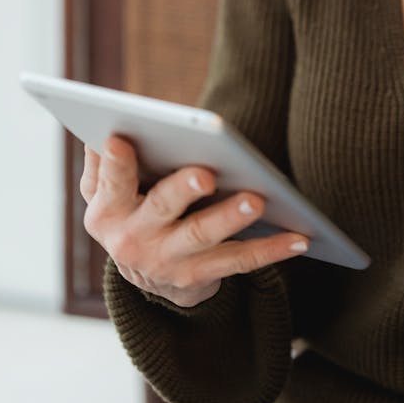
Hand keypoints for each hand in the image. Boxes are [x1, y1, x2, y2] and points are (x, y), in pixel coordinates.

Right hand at [81, 135, 308, 307]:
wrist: (146, 275)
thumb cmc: (130, 209)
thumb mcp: (104, 192)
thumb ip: (104, 161)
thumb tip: (105, 125)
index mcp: (106, 211)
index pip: (111, 183)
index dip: (116, 164)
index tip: (121, 140)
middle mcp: (133, 240)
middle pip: (161, 209)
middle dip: (182, 190)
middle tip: (205, 173)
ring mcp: (167, 261)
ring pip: (202, 236)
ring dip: (230, 218)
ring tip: (257, 200)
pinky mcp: (199, 277)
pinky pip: (241, 261)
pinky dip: (272, 249)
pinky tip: (299, 236)